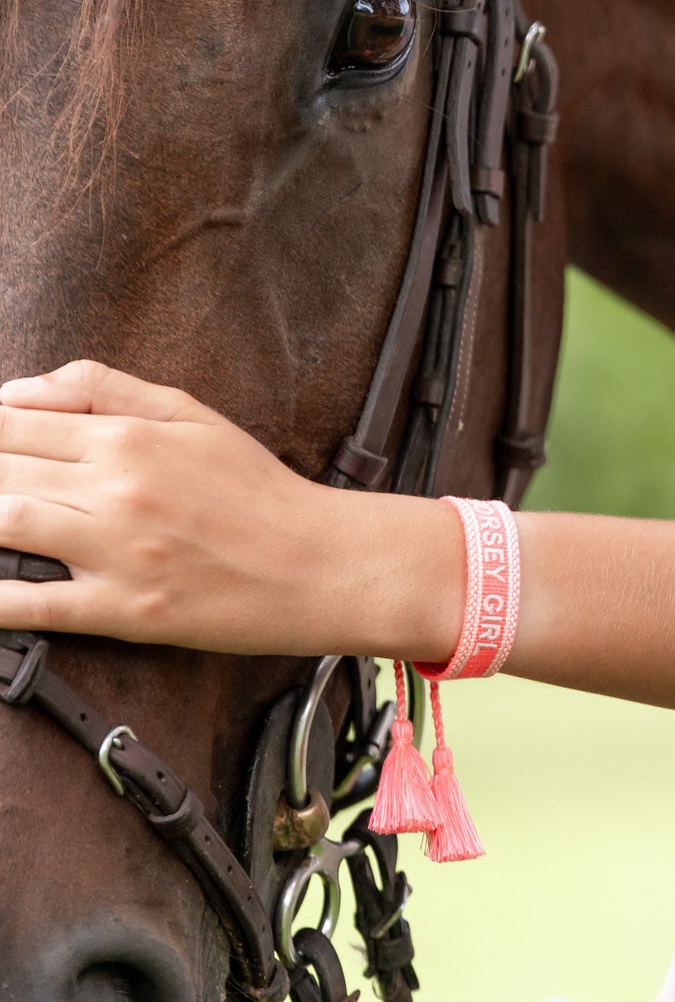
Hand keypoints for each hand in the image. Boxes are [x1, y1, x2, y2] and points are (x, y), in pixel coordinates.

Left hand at [0, 360, 367, 653]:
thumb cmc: (257, 490)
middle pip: (1, 472)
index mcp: (127, 438)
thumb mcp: (189, 413)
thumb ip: (101, 389)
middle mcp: (115, 490)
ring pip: (6, 525)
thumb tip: (17, 391)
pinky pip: (35, 607)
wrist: (316, 562)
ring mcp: (116, 553)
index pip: (12, 424)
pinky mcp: (123, 612)